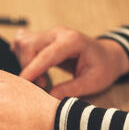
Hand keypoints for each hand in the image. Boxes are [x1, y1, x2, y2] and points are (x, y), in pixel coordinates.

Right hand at [12, 27, 128, 98]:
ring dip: (23, 61)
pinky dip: (21, 55)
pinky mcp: (43, 37)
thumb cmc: (103, 68)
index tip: (24, 83)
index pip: (45, 54)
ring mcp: (49, 33)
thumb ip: (72, 89)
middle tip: (41, 83)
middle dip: (27, 66)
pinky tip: (31, 66)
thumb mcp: (93, 82)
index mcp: (72, 40)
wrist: (107, 56)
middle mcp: (58, 33)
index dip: (32, 69)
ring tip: (38, 76)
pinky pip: (23, 42)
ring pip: (23, 42)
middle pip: (29, 45)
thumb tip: (49, 96)